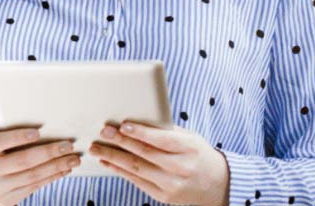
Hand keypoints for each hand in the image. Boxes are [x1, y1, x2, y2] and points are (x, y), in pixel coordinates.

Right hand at [0, 128, 81, 205]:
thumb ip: (3, 130)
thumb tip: (33, 119)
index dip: (18, 137)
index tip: (38, 132)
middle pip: (22, 161)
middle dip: (48, 153)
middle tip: (68, 145)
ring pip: (32, 177)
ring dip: (56, 167)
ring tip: (73, 159)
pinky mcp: (6, 200)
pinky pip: (34, 188)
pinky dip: (51, 178)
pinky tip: (63, 170)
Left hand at [87, 122, 229, 205]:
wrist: (218, 185)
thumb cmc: (198, 155)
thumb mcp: (190, 138)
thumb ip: (166, 131)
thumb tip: (136, 118)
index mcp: (190, 149)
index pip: (163, 140)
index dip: (141, 132)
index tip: (123, 124)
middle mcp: (181, 168)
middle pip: (146, 153)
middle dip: (120, 142)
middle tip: (103, 132)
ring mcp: (172, 185)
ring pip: (137, 169)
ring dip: (113, 157)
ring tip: (96, 148)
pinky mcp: (164, 196)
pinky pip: (137, 181)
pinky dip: (119, 170)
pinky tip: (107, 162)